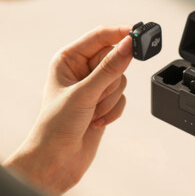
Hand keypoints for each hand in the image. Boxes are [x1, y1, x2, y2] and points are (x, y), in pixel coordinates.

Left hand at [3, 25, 133, 195]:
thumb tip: (129, 45)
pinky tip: (97, 122)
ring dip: (110, 100)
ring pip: (120, 80)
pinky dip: (113, 111)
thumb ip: (109, 68)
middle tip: (97, 95)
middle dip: (109, 82)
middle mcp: (80, 70)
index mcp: (67, 59)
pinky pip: (121, 98)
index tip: (139, 35)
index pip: (100, 36)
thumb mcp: (84, 93)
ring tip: (92, 113)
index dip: (120, 34)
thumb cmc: (55, 126)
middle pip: (114, 59)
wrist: (56, 161)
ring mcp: (93, 88)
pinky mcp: (103, 104)